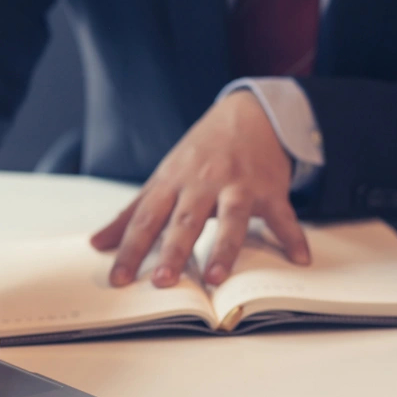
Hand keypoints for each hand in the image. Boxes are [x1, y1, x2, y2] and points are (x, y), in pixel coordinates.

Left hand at [91, 90, 310, 286]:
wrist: (247, 114)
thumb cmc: (198, 154)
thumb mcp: (162, 177)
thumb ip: (131, 214)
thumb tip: (96, 244)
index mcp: (172, 183)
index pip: (145, 219)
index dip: (130, 249)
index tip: (118, 279)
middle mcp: (202, 183)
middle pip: (185, 220)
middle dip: (173, 250)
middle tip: (162, 282)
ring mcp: (237, 185)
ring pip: (231, 218)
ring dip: (225, 248)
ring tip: (216, 278)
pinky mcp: (269, 189)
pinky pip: (282, 215)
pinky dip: (293, 236)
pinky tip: (299, 258)